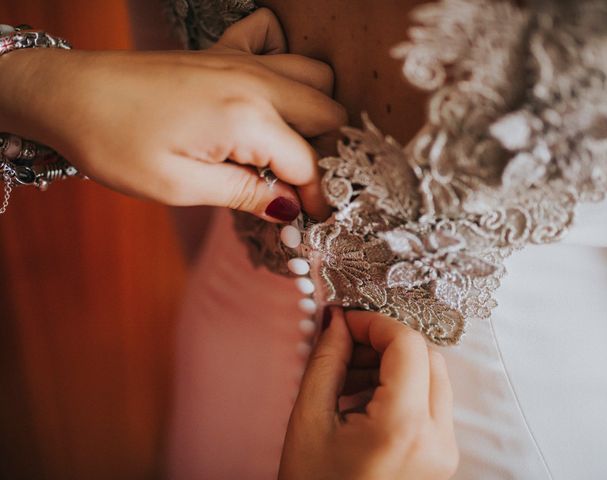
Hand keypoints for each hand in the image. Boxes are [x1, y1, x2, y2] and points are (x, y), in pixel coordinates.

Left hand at [0, 9, 345, 220]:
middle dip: (326, 152)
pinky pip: (273, 39)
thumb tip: (289, 208)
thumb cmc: (115, 143)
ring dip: (313, 110)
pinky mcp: (223, 51)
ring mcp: (241, 60)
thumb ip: (244, 195)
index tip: (312, 217)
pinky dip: (283, 60)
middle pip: (327, 111)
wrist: (70, 94)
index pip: (309, 162)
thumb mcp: (180, 186)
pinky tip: (265, 90)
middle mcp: (255, 82)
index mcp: (247, 118)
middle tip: (298, 183)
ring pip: (314, 75)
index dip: (316, 195)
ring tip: (287, 144)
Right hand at [279, 309, 458, 479]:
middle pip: (427, 357)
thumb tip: (338, 322)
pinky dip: (401, 389)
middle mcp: (437, 439)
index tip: (347, 322)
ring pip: (432, 378)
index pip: (408, 344)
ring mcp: (444, 452)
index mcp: (403, 427)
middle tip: (347, 345)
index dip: (375, 323)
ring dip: (394, 365)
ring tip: (348, 377)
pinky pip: (430, 405)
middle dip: (385, 342)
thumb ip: (327, 361)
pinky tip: (363, 400)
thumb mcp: (309, 420)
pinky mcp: (441, 459)